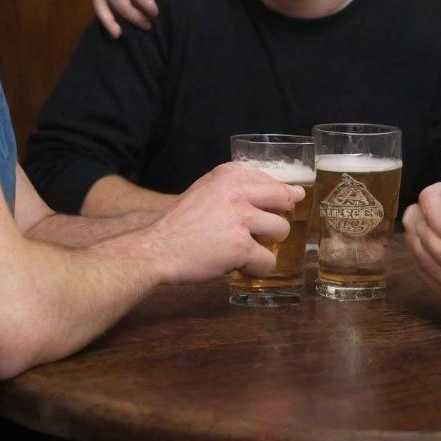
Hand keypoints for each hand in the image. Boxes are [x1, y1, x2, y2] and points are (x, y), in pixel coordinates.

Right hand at [153, 162, 305, 284]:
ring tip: (248, 248)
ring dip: (269, 243)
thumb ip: (237, 188)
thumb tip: (279, 193)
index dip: (280, 198)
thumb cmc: (182, 222)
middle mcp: (238, 190)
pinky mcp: (240, 246)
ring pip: (282, 229)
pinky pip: (268, 260)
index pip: (274, 181)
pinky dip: (258, 267)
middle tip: (268, 229)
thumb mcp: (208, 189)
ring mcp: (241, 218)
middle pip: (285, 199)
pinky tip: (243, 266)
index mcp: (231, 174)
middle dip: (282, 216)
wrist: (156, 248)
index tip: (280, 206)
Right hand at [402, 183, 440, 308]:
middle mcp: (426, 209)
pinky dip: (436, 285)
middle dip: (439, 253)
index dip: (438, 222)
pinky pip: (421, 268)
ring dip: (436, 273)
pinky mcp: (422, 251)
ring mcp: (420, 231)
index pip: (429, 199)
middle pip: (421, 230)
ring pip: (418, 251)